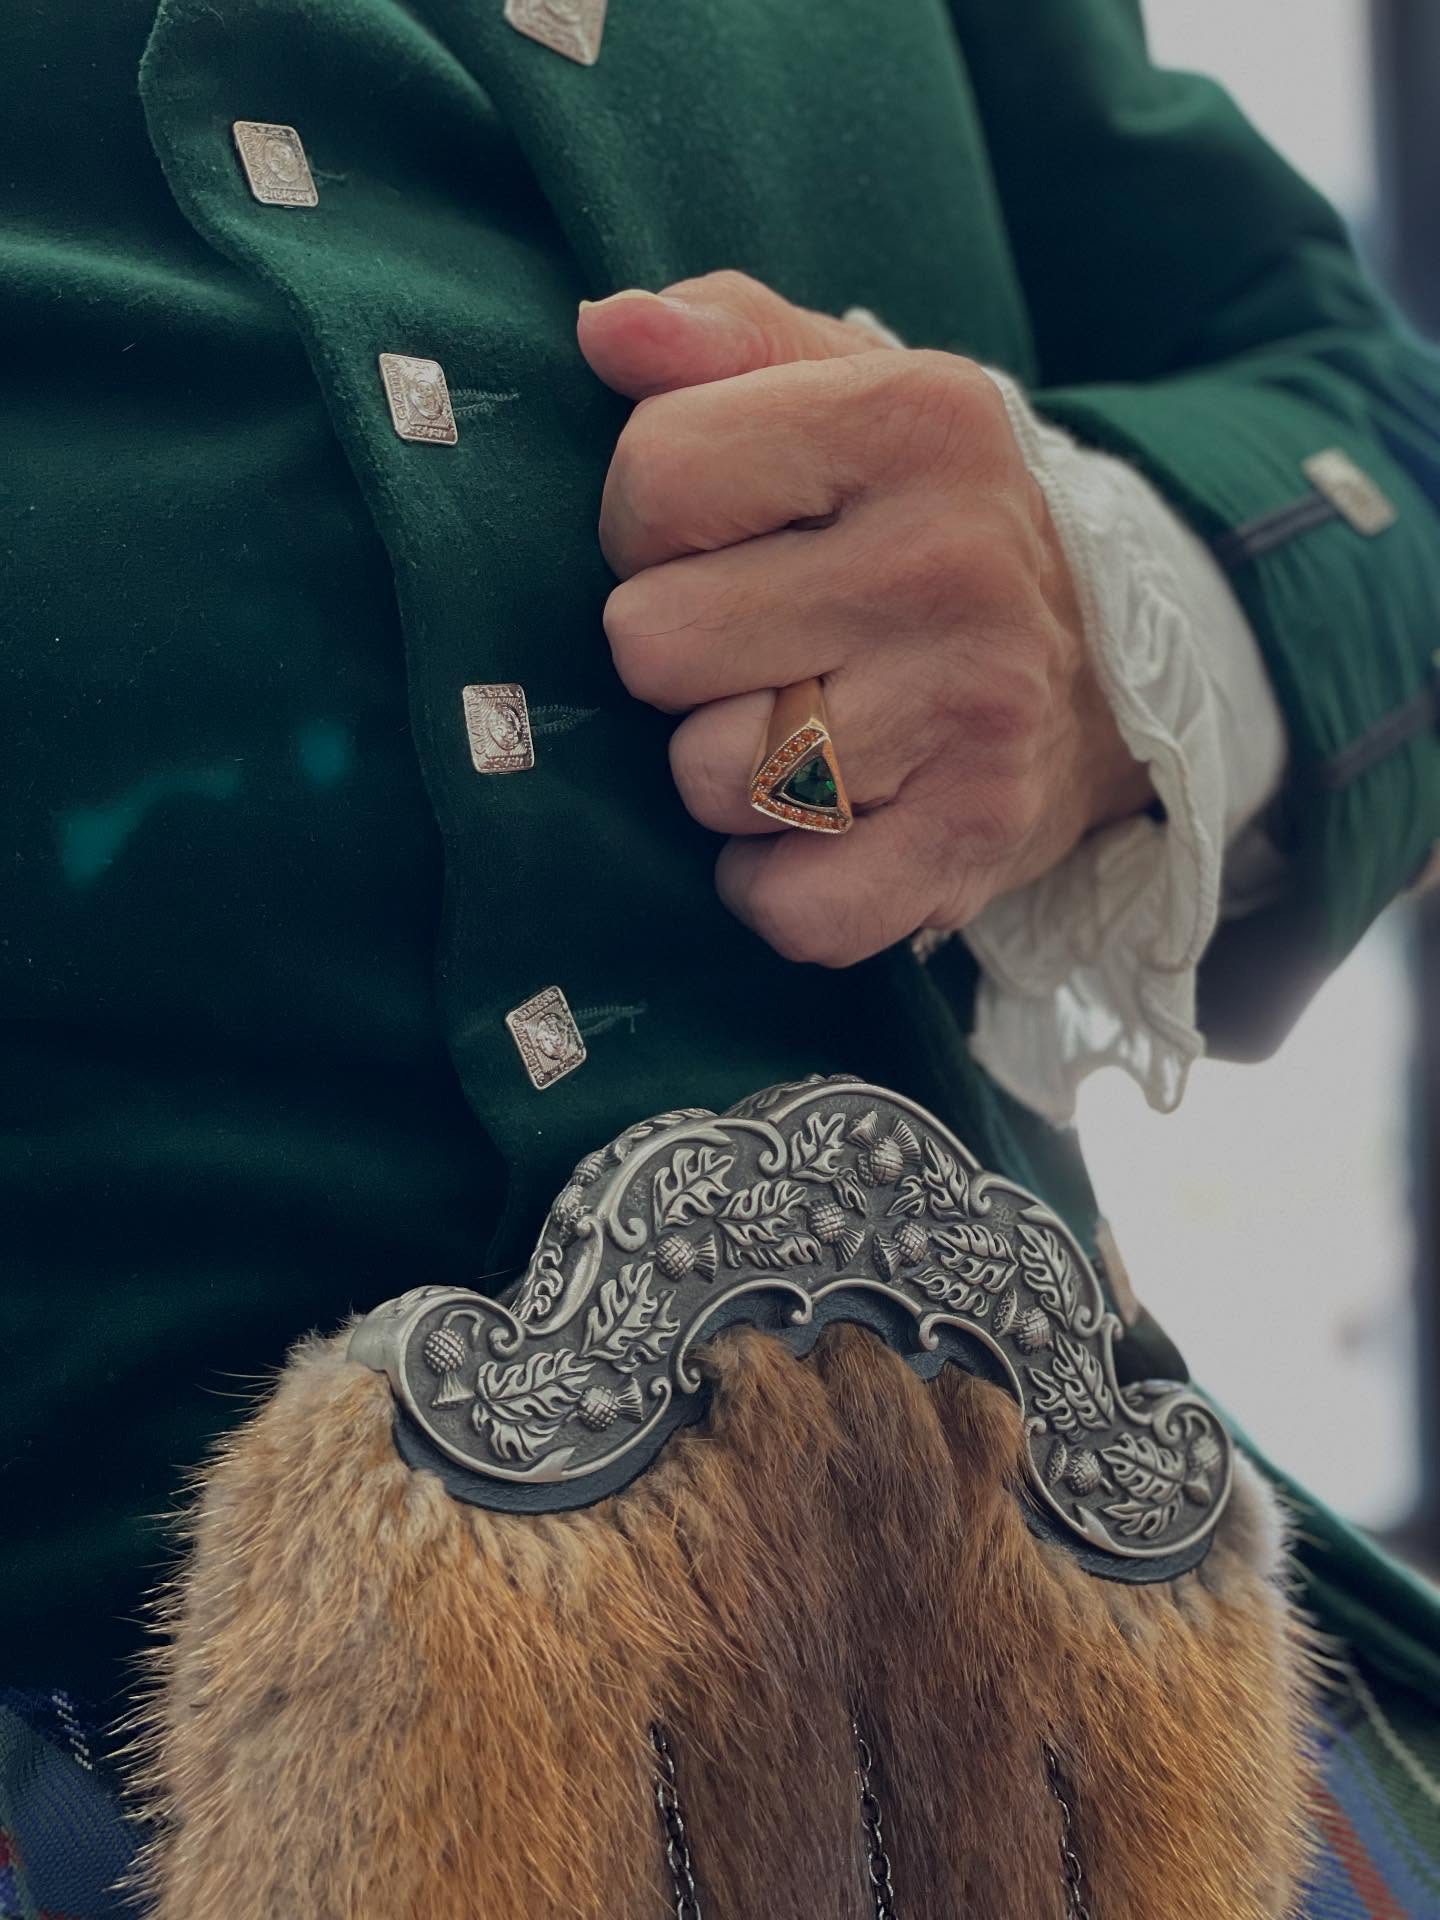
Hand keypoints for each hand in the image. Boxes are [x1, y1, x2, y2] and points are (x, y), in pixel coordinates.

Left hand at [577, 271, 1151, 966]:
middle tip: (761, 647)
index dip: (648, 524)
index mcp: (912, 421)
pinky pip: (790, 908)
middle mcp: (950, 562)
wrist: (1114, 667)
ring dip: (726, 773)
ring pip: (707, 779)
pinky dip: (775, 887)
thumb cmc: (933, 520)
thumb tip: (609, 328)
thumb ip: (726, 336)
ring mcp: (973, 710)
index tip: (714, 542)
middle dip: (681, 656)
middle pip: (652, 643)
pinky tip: (812, 831)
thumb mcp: (854, 390)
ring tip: (802, 729)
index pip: (655, 479)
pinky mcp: (976, 839)